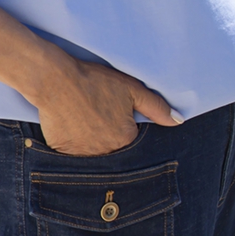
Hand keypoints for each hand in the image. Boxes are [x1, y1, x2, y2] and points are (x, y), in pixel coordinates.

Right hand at [37, 57, 179, 156]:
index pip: (131, 140)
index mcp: (125, 139)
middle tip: (98, 115)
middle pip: (114, 149)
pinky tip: (72, 125)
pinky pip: (73, 156)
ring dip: (92, 142)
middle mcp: (106, 153)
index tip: (113, 113)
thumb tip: (178, 121)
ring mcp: (83, 156)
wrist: (56, 79)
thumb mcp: (131, 88)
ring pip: (95, 155)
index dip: (123, 125)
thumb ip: (157, 107)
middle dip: (108, 136)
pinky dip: (74, 144)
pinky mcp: (63, 153)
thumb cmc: (95, 81)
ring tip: (85, 119)